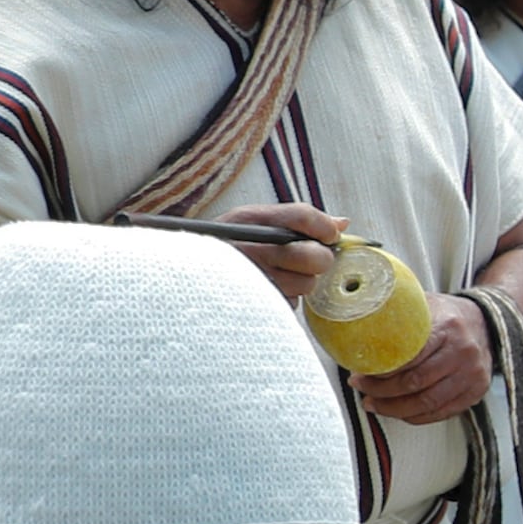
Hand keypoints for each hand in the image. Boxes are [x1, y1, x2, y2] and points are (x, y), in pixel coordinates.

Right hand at [213, 201, 347, 306]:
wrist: (181, 277)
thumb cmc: (224, 246)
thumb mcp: (250, 222)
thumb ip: (296, 220)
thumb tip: (341, 223)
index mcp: (249, 220)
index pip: (302, 216)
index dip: (324, 227)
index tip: (330, 235)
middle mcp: (251, 249)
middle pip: (314, 256)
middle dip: (317, 259)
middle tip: (303, 259)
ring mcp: (252, 280)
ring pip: (306, 284)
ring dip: (299, 282)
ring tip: (275, 275)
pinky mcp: (254, 306)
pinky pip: (289, 304)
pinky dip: (284, 298)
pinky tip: (265, 291)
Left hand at [353, 291, 494, 426]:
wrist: (489, 324)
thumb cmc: (448, 316)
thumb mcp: (425, 304)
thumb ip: (398, 313)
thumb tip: (359, 320)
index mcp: (448, 327)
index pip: (409, 356)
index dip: (380, 370)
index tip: (359, 372)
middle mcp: (463, 352)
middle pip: (415, 383)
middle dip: (381, 391)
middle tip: (360, 387)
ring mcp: (472, 374)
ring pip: (427, 403)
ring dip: (394, 408)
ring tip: (372, 404)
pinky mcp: (476, 391)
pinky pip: (441, 412)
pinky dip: (416, 416)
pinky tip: (397, 412)